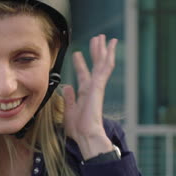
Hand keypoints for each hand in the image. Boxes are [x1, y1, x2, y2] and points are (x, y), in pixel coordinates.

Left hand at [63, 34, 116, 159]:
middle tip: (97, 38)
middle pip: (96, 65)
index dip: (80, 63)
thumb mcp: (69, 111)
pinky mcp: (99, 88)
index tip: (77, 54)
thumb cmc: (78, 129)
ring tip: (103, 38)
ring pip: (102, 64)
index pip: (83, 74)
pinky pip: (104, 70)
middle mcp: (92, 88)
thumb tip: (67, 87)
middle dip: (96, 51)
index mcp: (85, 94)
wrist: (86, 136)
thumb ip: (69, 98)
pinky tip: (108, 49)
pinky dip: (106, 59)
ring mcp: (97, 87)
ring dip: (102, 50)